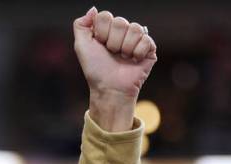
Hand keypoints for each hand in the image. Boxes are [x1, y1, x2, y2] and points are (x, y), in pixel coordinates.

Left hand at [73, 8, 156, 130]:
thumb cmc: (96, 70)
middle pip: (121, 21)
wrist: (110, 88)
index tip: (100, 45)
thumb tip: (93, 9)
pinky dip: (138, 52)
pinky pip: (146, 39)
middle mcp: (122, 33)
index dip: (102, 32)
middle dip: (113, 41)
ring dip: (125, 47)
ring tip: (123, 58)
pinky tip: (134, 60)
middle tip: (112, 54)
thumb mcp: (81, 46)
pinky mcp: (149, 49)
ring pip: (135, 28)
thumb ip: (81, 25)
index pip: (106, 16)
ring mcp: (136, 40)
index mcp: (107, 30)